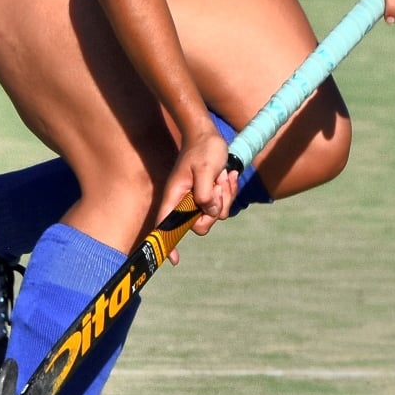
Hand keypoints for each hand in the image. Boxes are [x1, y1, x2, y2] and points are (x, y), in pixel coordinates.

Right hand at [159, 121, 239, 243]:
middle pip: (200, 225)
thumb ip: (204, 192)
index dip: (168, 243)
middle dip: (214, 209)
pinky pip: (223, 205)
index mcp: (175, 196)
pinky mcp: (209, 196)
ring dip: (225, 196)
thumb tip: (209, 211)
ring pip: (215, 215)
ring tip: (222, 176)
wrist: (208, 135)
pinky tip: (228, 175)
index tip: (174, 260)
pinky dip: (229, 192)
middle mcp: (184, 202)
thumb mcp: (204, 169)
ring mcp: (197, 200)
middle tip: (217, 187)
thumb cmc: (203, 149)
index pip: (165, 225)